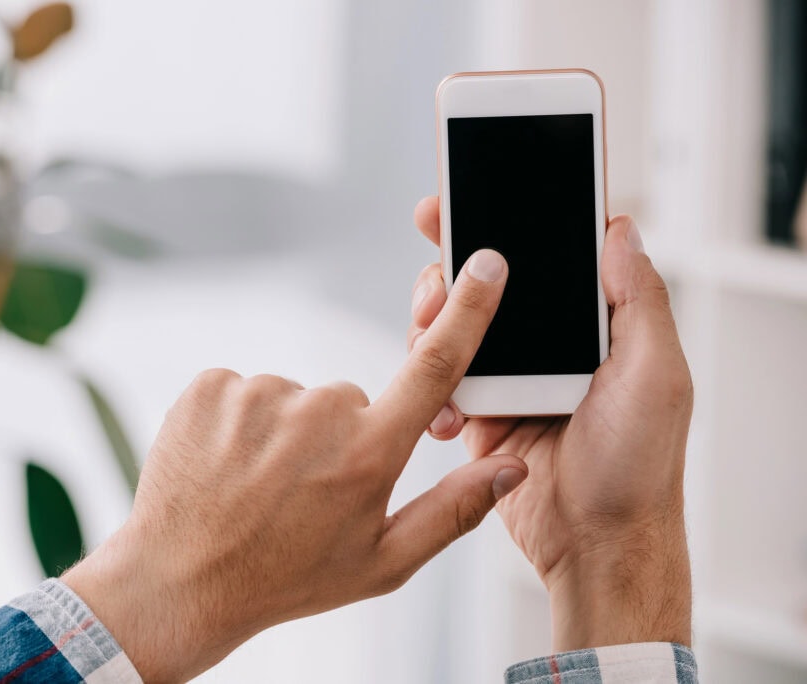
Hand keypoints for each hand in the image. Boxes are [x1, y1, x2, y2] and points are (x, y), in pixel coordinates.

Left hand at [65, 249, 528, 682]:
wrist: (179, 582)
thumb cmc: (286, 577)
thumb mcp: (381, 563)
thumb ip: (453, 511)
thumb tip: (511, 467)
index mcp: (369, 453)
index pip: (434, 367)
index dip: (468, 311)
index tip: (485, 265)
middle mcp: (318, 412)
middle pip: (350, 399)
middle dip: (338, 435)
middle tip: (303, 491)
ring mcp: (259, 394)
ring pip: (294, 398)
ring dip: (284, 431)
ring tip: (257, 485)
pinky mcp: (211, 385)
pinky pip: (245, 390)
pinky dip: (240, 422)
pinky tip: (226, 466)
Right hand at [409, 197, 692, 649]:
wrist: (594, 543)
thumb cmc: (639, 468)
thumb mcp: (656, 374)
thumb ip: (638, 299)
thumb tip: (619, 228)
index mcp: (593, 324)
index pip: (549, 254)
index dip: (510, 218)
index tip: (472, 192)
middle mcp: (548, 342)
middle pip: (487, 281)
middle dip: (452, 265)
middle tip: (435, 261)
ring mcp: (508, 374)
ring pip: (453, 323)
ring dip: (433, 321)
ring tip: (428, 332)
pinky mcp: (478, 409)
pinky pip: (437, 377)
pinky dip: (427, 382)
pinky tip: (444, 405)